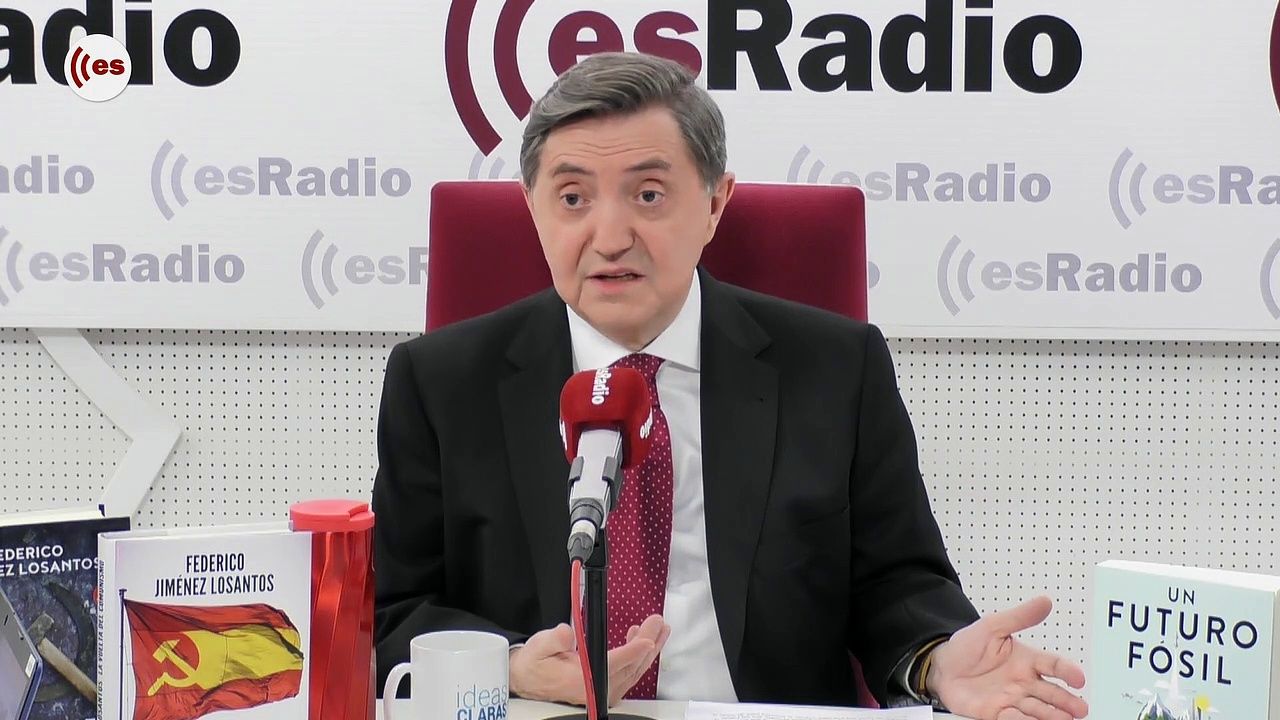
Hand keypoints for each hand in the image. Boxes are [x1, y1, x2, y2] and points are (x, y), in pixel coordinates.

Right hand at [509, 615, 670, 705]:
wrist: (527, 680)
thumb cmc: (535, 662)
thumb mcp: (539, 645)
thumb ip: (553, 639)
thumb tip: (567, 632)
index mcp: (579, 678)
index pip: (612, 664)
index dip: (632, 651)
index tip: (647, 638)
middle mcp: (594, 689)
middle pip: (629, 667)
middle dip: (648, 643)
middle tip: (658, 623)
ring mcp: (601, 692)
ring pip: (633, 671)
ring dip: (648, 651)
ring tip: (659, 630)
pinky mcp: (604, 689)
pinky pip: (628, 675)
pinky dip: (639, 658)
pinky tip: (640, 642)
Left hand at [925, 596, 1087, 719]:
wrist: (942, 666)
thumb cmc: (968, 647)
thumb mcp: (992, 626)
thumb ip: (1019, 617)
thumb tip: (1044, 601)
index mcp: (1026, 660)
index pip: (1053, 665)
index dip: (1067, 671)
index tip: (1079, 678)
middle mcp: (1023, 682)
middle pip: (1050, 693)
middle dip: (1067, 701)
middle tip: (1081, 709)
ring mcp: (1012, 699)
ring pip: (1037, 709)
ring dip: (1052, 715)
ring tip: (1066, 719)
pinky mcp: (997, 713)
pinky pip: (1014, 719)